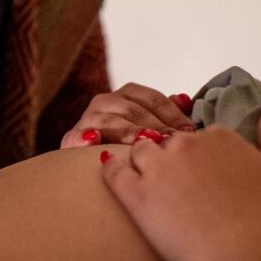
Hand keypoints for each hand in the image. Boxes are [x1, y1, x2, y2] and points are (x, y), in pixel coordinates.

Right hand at [60, 82, 195, 147]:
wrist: (88, 166)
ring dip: (128, 131)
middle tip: (171, 142)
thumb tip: (185, 99)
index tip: (189, 132)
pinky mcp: (71, 138)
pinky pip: (76, 137)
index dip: (172, 114)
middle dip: (155, 126)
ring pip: (110, 122)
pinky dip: (84, 138)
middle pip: (133, 110)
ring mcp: (88, 119)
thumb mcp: (149, 127)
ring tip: (143, 141)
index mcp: (127, 95)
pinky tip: (93, 142)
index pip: (153, 99)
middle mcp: (106, 101)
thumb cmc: (129, 146)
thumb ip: (166, 112)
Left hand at [99, 107, 260, 260]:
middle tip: (178, 188)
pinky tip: (110, 169)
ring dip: (142, 161)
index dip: (203, 158)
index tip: (205, 179)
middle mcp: (186, 145)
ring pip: (140, 152)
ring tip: (146, 180)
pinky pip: (114, 173)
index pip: (203, 138)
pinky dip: (110, 168)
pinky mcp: (136, 196)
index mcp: (220, 138)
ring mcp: (158, 169)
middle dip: (173, 160)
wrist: (242, 260)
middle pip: (170, 143)